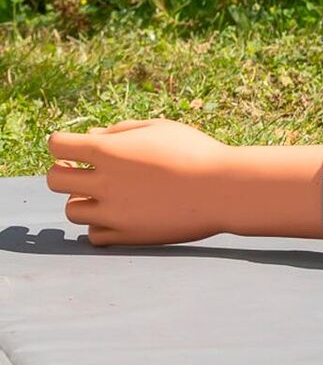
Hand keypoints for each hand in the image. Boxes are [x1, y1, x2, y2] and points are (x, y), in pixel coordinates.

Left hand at [46, 119, 237, 245]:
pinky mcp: (126, 236)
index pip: (57, 145)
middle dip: (65, 172)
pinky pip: (93, 235)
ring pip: (71, 210)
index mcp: (110, 151)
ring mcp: (113, 212)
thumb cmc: (196, 152)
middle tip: (84, 170)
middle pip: (54, 179)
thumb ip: (122, 130)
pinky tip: (119, 214)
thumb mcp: (161, 128)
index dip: (62, 143)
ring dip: (83, 200)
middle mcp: (104, 182)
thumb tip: (92, 136)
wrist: (224, 189)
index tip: (74, 146)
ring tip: (106, 194)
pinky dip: (100, 224)